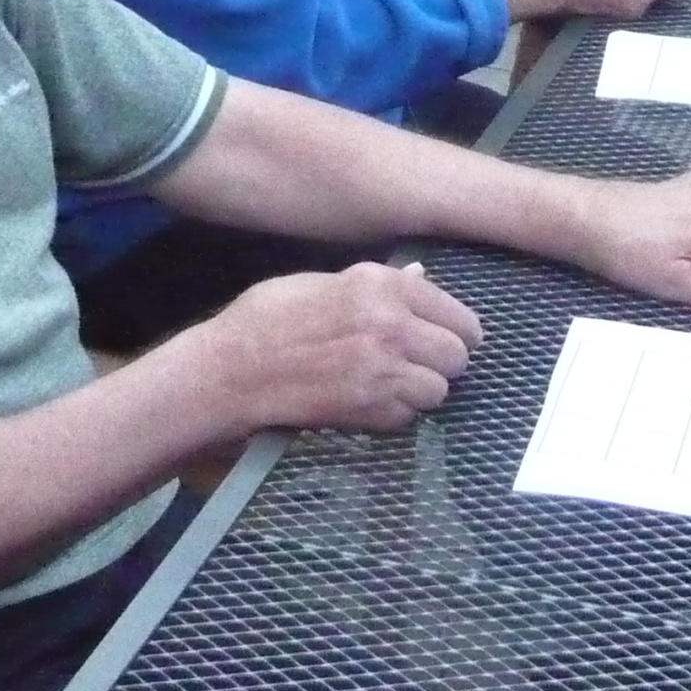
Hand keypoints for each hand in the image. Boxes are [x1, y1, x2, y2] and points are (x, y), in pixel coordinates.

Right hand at [194, 262, 483, 433]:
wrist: (232, 370)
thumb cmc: (268, 318)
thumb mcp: (323, 282)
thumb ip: (380, 282)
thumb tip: (421, 274)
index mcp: (382, 285)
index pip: (458, 315)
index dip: (457, 331)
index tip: (447, 339)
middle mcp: (392, 325)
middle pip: (458, 355)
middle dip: (443, 362)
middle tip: (420, 364)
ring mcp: (384, 371)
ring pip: (440, 390)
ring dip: (422, 390)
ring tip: (392, 384)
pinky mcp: (370, 410)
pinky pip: (408, 417)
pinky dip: (396, 414)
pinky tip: (369, 401)